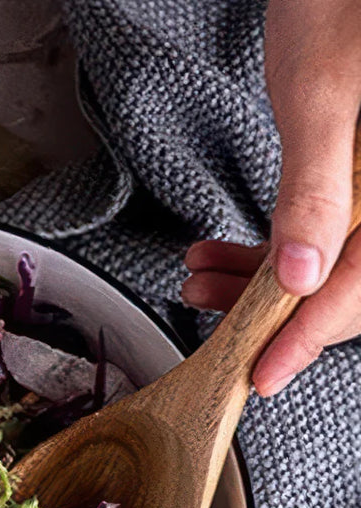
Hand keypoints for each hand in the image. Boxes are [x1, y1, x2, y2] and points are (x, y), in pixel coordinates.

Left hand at [181, 0, 360, 395]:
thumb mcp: (322, 95)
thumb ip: (314, 190)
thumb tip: (300, 277)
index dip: (310, 335)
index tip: (264, 373)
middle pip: (350, 284)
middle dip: (273, 312)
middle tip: (214, 323)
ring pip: (328, 263)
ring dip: (257, 283)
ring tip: (200, 282)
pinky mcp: (358, 179)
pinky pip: (321, 232)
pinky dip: (267, 249)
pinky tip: (220, 254)